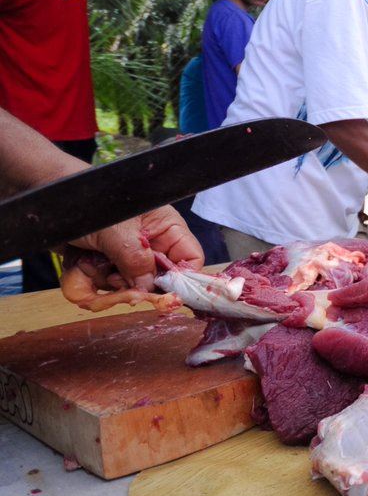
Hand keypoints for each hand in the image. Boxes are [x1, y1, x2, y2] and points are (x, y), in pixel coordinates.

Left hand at [60, 205, 202, 310]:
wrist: (49, 202)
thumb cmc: (90, 203)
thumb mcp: (118, 231)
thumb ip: (137, 260)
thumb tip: (149, 289)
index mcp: (165, 227)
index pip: (190, 258)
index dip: (181, 278)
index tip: (163, 292)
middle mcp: (150, 243)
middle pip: (159, 278)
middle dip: (136, 281)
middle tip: (117, 275)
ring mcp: (126, 255)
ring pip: (130, 284)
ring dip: (108, 278)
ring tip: (92, 258)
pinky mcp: (105, 264)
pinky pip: (107, 284)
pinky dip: (92, 277)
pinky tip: (82, 261)